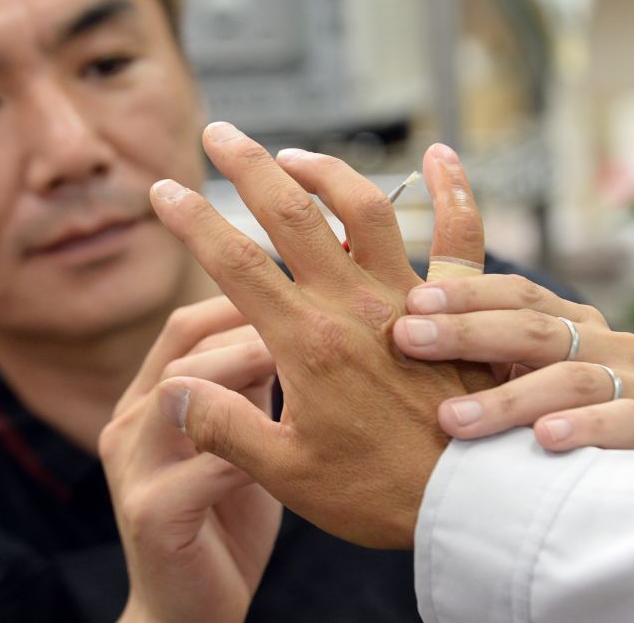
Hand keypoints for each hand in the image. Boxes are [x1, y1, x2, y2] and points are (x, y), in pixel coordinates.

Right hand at [99, 296, 280, 622]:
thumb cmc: (228, 518)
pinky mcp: (149, 514)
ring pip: (180, 391)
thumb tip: (287, 326)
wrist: (195, 616)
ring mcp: (131, 469)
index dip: (236, 298)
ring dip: (243, 375)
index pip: (186, 325)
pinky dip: (248, 450)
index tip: (297, 291)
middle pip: (184, 347)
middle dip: (250, 331)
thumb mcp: (246, 439)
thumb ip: (252, 387)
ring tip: (300, 372)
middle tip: (312, 325)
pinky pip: (198, 468)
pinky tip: (291, 448)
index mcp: (149, 399)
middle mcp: (128, 423)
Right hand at [148, 124, 488, 547]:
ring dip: (324, 171)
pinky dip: (453, 192)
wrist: (470, 500)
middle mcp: (354, 305)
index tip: (163, 190)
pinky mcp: (457, 305)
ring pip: (363, 209)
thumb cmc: (380, 495)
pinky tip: (441, 155)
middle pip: (291, 215)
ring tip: (292, 153)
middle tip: (218, 132)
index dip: (193, 223)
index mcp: (306, 342)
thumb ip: (224, 428)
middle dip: (248, 167)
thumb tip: (173, 388)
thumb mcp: (288, 475)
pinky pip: (460, 236)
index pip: (234, 264)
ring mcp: (408, 297)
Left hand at [394, 275, 633, 450]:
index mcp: (570, 322)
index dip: (465, 294)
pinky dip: (582, 426)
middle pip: (535, 329)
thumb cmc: (547, 435)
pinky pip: (623, 420)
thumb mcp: (511, 383)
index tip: (412, 306)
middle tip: (409, 340)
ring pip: (570, 377)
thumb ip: (473, 344)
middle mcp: (606, 343)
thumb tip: (405, 303)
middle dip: (465, 333)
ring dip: (507, 399)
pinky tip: (543, 438)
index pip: (517, 294)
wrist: (624, 502)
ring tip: (452, 419)